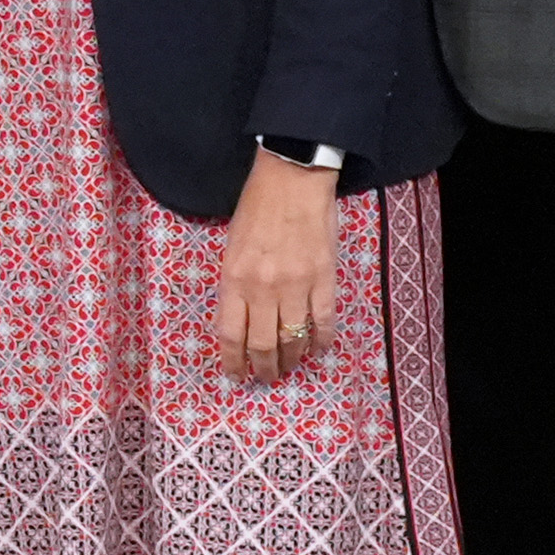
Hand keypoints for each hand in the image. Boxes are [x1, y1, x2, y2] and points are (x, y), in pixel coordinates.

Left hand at [214, 153, 338, 383]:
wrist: (293, 177)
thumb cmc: (257, 206)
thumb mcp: (232, 245)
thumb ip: (235, 283)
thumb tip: (242, 318)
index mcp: (234, 278)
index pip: (231, 334)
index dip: (233, 361)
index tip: (236, 375)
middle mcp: (263, 288)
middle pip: (262, 345)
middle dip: (263, 368)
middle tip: (266, 378)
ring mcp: (296, 285)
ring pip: (292, 339)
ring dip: (291, 360)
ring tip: (289, 368)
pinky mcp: (324, 278)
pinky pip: (323, 321)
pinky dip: (321, 341)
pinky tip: (319, 350)